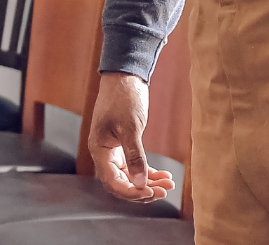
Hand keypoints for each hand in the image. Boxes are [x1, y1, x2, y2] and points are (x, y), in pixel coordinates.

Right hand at [89, 73, 174, 201]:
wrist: (125, 75)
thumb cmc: (123, 96)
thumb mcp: (131, 126)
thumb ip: (135, 155)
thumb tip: (141, 183)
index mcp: (99, 150)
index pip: (113, 182)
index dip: (131, 191)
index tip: (151, 192)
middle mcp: (105, 153)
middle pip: (122, 183)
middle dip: (143, 189)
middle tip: (164, 191)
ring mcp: (114, 149)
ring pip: (130, 175)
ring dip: (148, 182)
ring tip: (169, 184)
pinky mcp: (124, 144)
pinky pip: (135, 165)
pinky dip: (148, 171)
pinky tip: (163, 174)